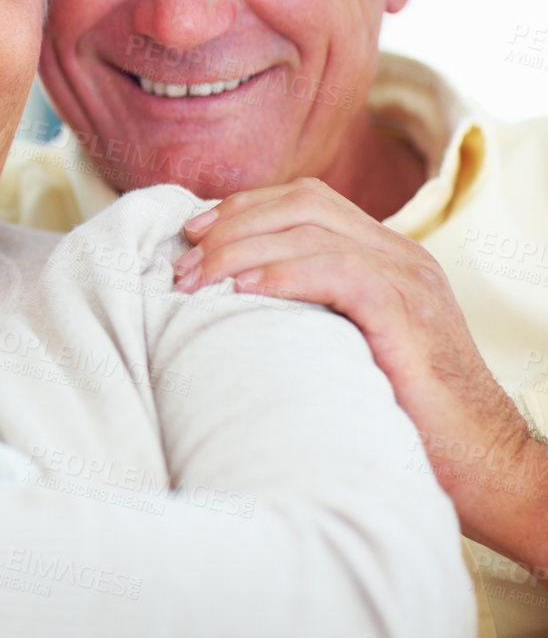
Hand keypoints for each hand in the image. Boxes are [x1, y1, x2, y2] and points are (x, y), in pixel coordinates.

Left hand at [178, 177, 547, 570]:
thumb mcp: (350, 345)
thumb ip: (310, 309)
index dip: (243, 208)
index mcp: (388, 256)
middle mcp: (402, 257)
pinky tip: (244, 290)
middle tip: (183, 258)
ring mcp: (410, 283)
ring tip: (196, 279)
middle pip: (304, 204)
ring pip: (313, 231)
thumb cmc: (404, 415)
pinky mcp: (410, 318)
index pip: (307, 201)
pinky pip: (341, 272)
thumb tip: (230, 298)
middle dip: (232, 223)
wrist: (484, 466)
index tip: (192, 235)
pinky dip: (284, 275)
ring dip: (241, 248)